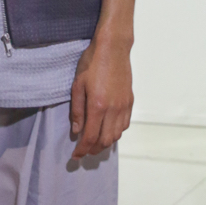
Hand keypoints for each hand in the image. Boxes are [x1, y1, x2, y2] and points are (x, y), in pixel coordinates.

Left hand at [70, 36, 132, 158]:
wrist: (113, 48)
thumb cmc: (91, 63)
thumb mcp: (77, 85)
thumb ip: (77, 111)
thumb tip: (76, 131)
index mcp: (98, 106)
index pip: (90, 137)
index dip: (82, 150)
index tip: (75, 156)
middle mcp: (113, 109)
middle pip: (105, 140)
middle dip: (93, 149)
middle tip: (84, 150)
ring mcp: (124, 106)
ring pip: (117, 135)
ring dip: (105, 143)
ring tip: (95, 142)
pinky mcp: (130, 101)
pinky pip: (125, 124)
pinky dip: (116, 132)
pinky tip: (108, 130)